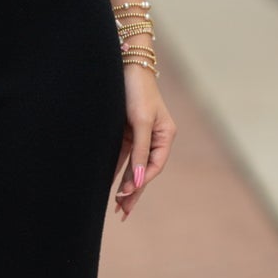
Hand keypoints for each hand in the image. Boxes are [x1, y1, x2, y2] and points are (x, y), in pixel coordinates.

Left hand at [112, 66, 174, 220]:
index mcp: (166, 135)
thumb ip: (140, 152)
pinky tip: (112, 185)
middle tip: (122, 212)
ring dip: (125, 185)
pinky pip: (122, 157)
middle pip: (144, 170)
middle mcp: (155, 137)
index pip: (154, 165)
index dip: (141, 181)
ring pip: (132, 166)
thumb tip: (137, 180)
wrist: (125, 65)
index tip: (126, 194)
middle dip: (133, 191)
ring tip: (117, 206)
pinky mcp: (127, 132)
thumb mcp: (141, 122)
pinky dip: (117, 171)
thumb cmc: (137, 91)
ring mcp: (140, 135)